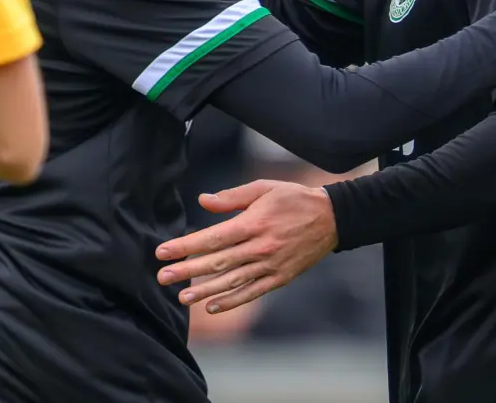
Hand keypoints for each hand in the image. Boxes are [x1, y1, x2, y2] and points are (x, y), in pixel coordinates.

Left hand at [155, 180, 336, 313]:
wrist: (333, 218)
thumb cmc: (295, 199)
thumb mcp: (265, 189)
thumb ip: (232, 198)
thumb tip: (202, 201)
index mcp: (254, 223)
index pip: (213, 238)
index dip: (185, 246)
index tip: (162, 252)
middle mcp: (261, 247)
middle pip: (218, 262)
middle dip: (187, 270)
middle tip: (162, 277)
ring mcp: (271, 265)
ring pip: (232, 281)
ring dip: (205, 290)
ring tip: (182, 297)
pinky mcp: (281, 277)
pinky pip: (253, 292)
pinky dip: (233, 301)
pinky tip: (213, 306)